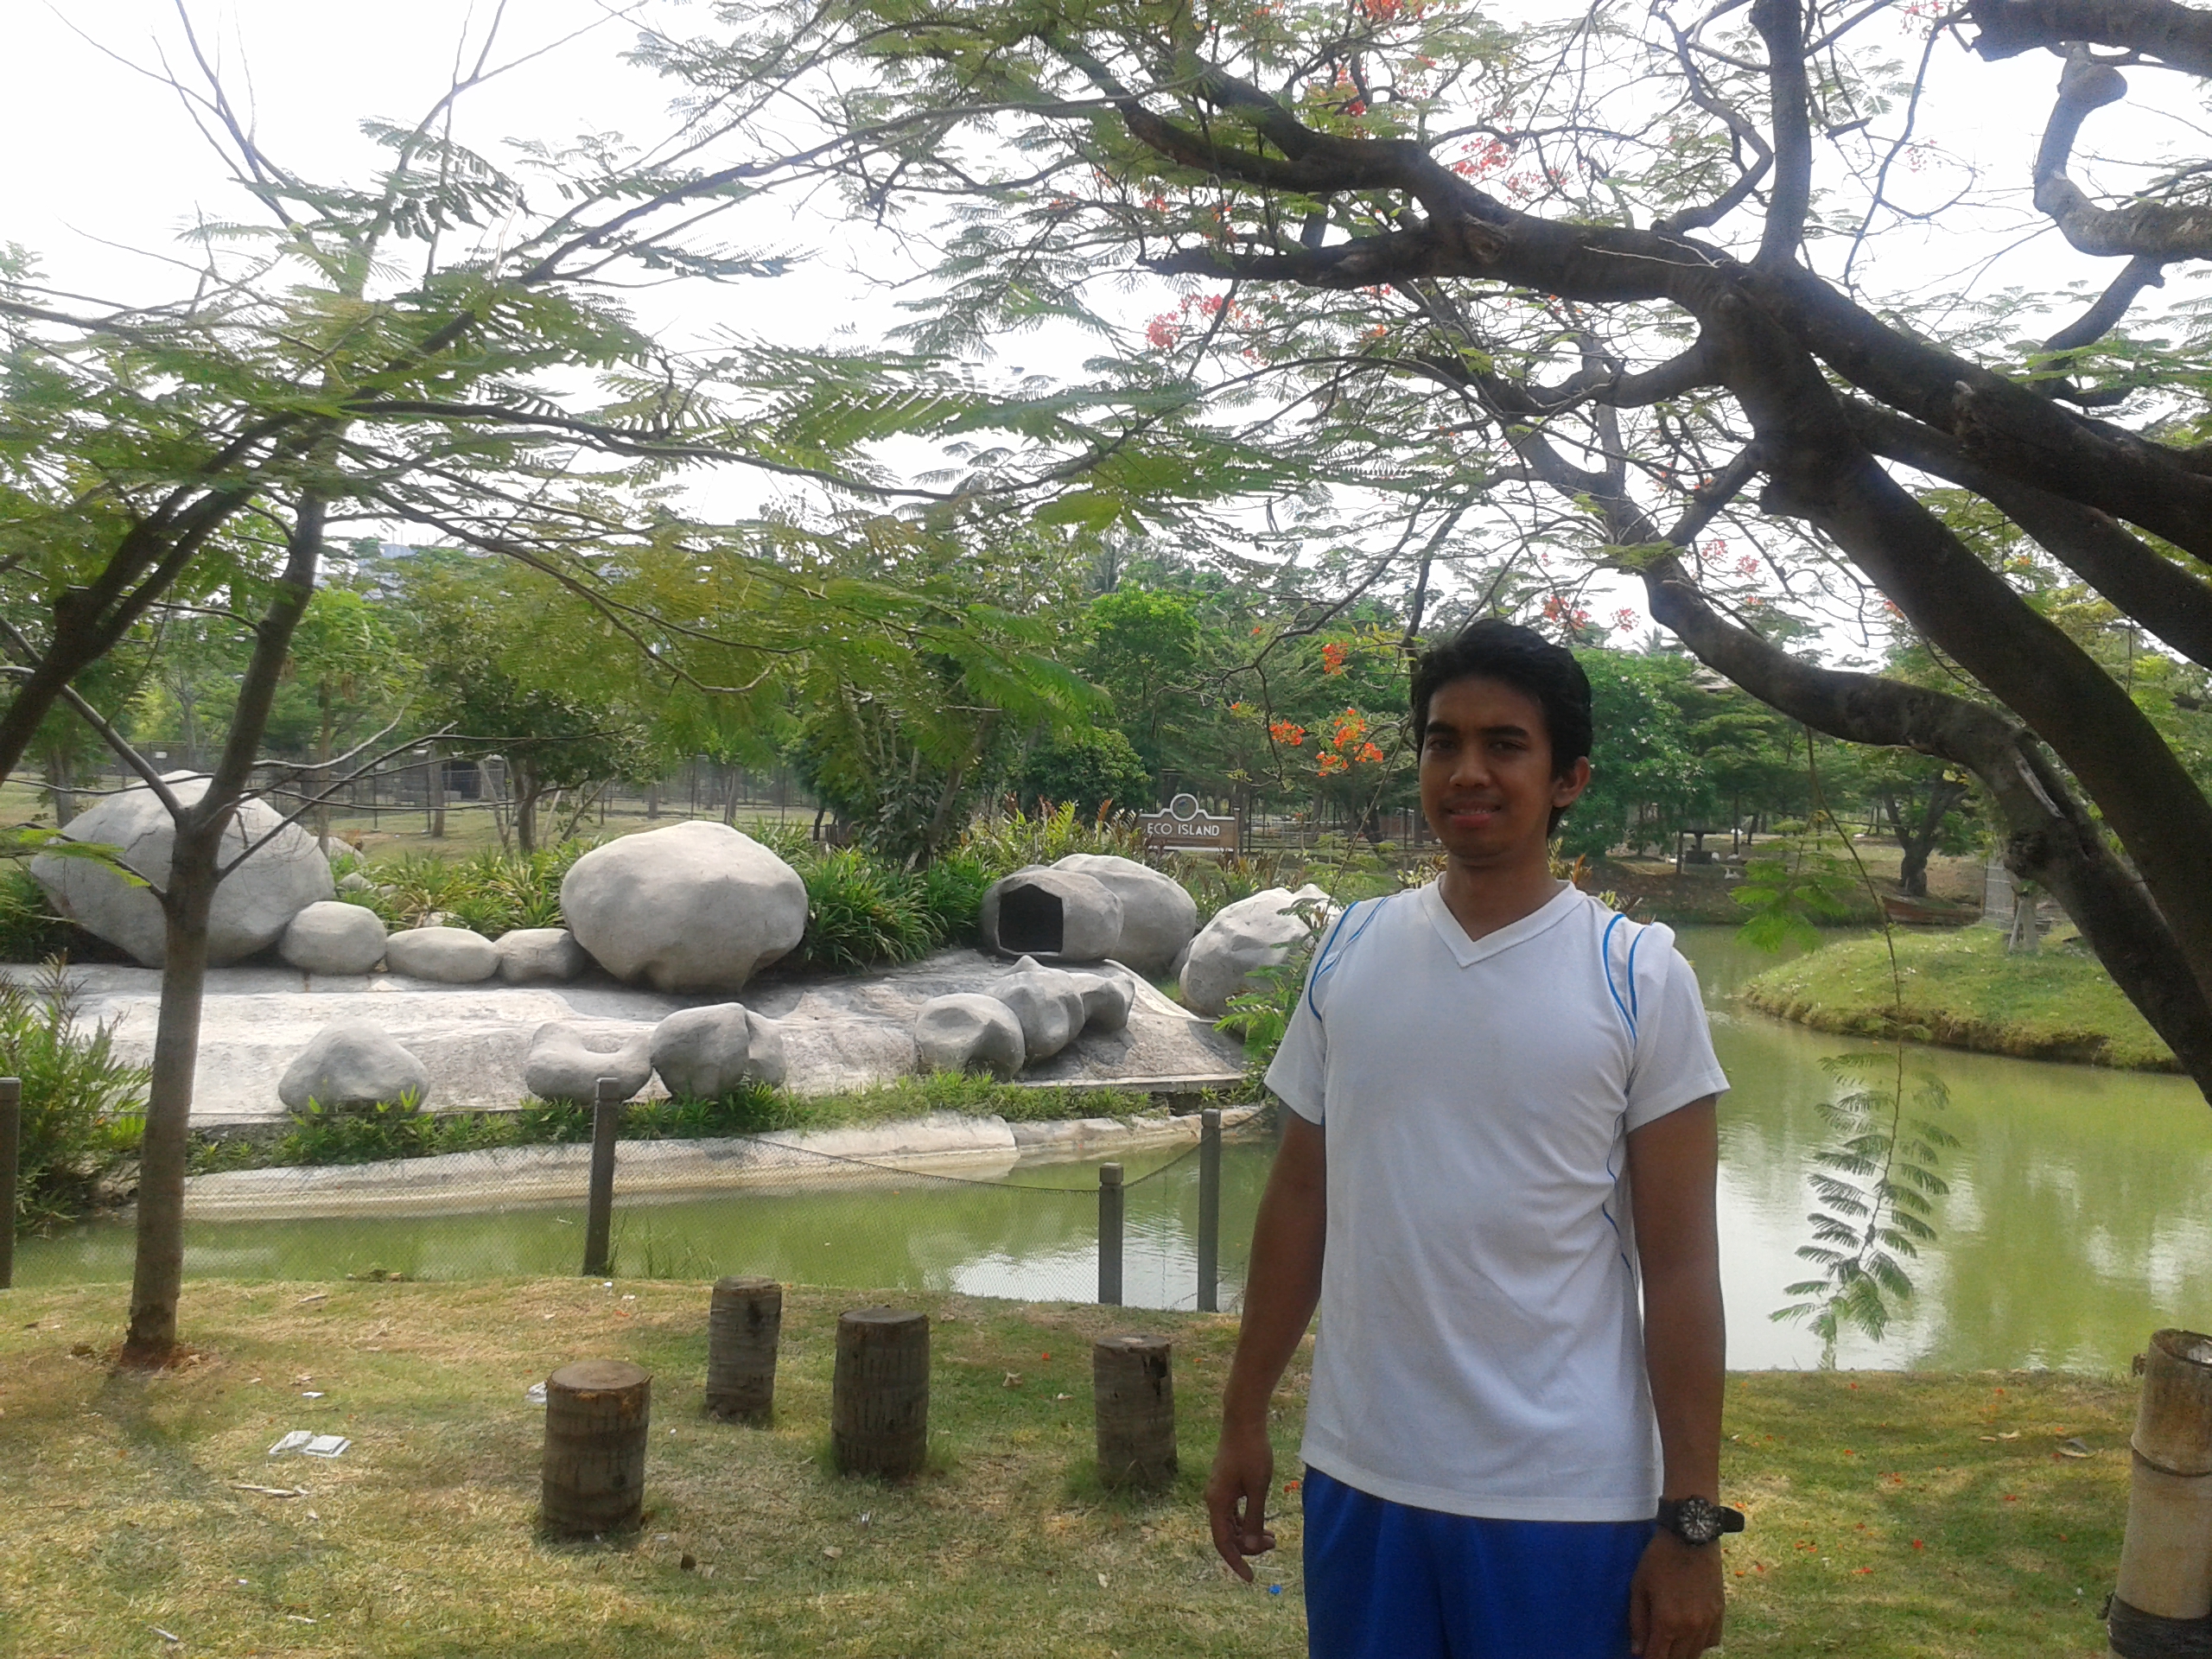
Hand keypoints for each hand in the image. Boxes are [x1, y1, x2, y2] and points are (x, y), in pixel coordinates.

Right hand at [1203, 1420, 1276, 1580]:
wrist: (1243, 1421)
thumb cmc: (1252, 1453)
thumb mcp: (1258, 1489)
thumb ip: (1254, 1519)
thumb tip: (1252, 1547)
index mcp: (1217, 1503)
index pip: (1223, 1542)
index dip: (1236, 1562)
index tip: (1251, 1578)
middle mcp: (1213, 1499)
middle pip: (1227, 1534)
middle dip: (1248, 1546)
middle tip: (1273, 1544)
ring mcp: (1218, 1491)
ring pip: (1230, 1523)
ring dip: (1249, 1533)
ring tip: (1272, 1537)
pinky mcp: (1225, 1483)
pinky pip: (1232, 1511)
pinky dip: (1246, 1520)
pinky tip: (1261, 1520)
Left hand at [1629, 1530, 1725, 1657]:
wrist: (1692, 1536)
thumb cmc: (1659, 1559)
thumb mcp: (1639, 1587)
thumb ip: (1637, 1622)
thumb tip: (1637, 1651)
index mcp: (1667, 1622)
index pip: (1657, 1658)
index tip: (1642, 1656)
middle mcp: (1691, 1628)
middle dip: (1663, 1658)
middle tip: (1654, 1647)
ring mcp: (1709, 1622)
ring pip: (1696, 1654)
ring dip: (1681, 1653)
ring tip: (1670, 1644)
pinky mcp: (1720, 1613)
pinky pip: (1712, 1641)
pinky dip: (1700, 1644)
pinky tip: (1689, 1636)